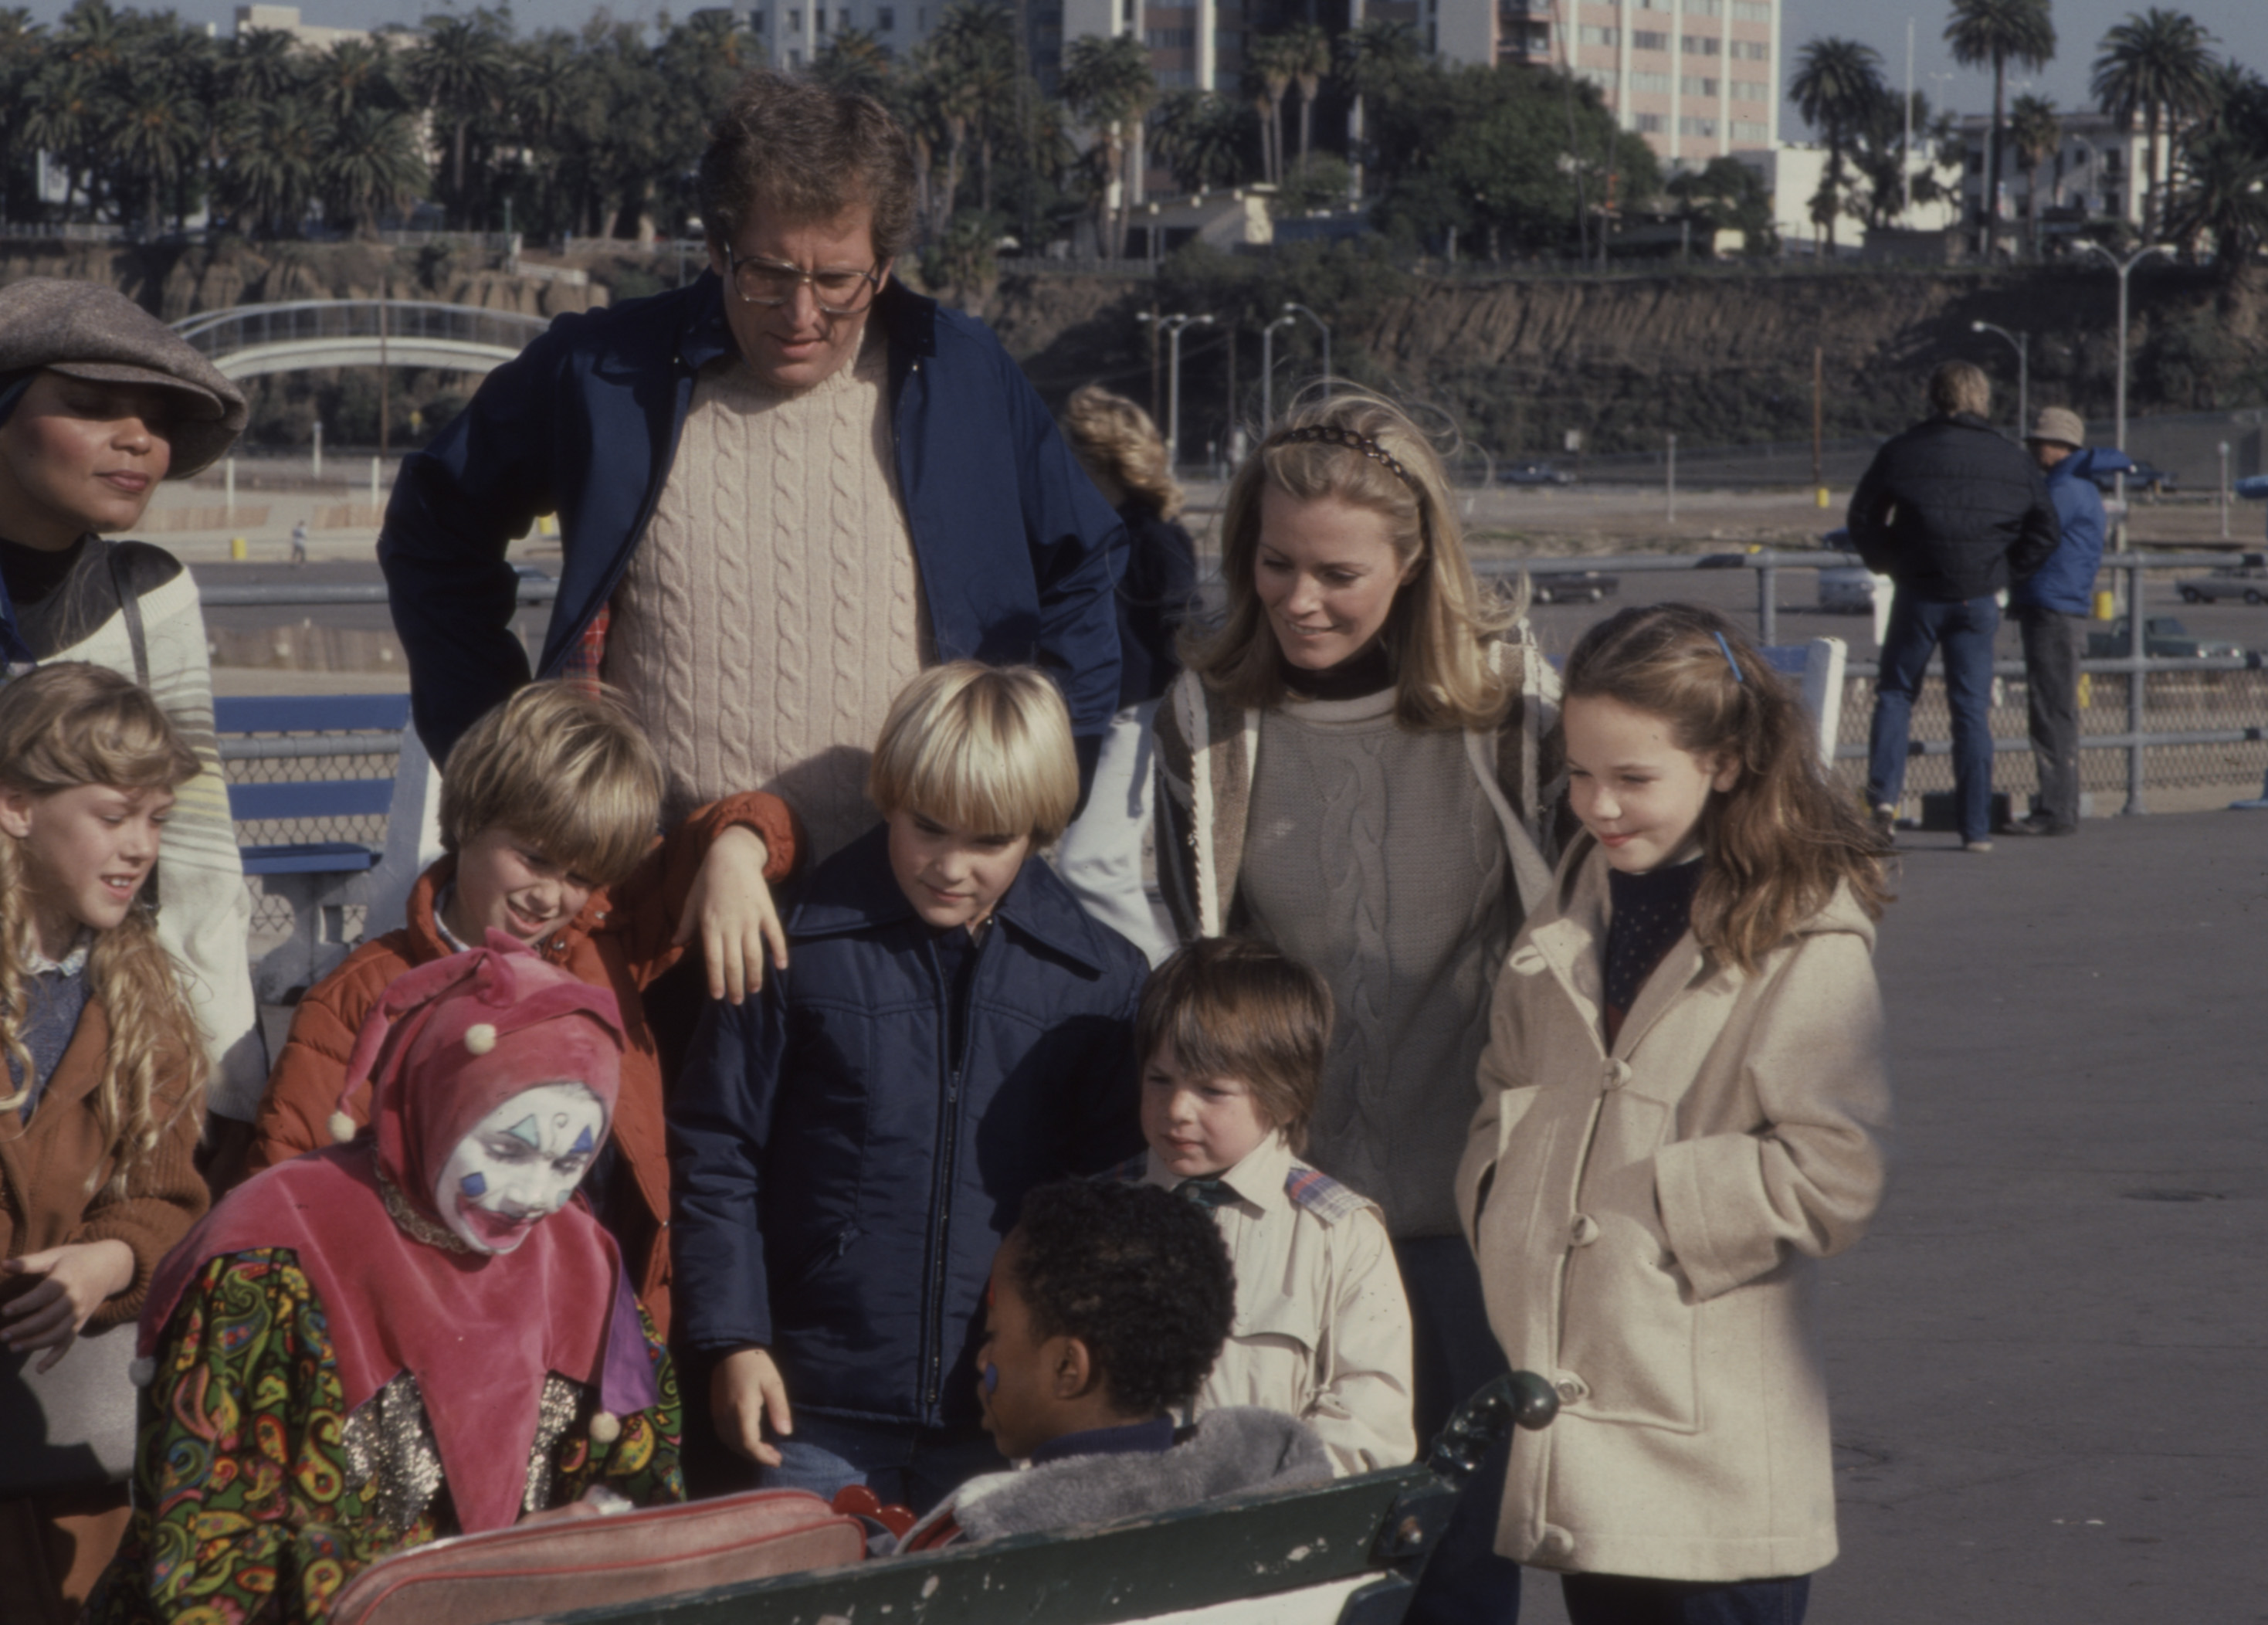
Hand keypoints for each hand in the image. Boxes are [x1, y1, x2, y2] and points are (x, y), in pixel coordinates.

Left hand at [1, 1240, 136, 1370]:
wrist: (110, 1266)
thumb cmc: (77, 1258)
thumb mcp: (55, 1255)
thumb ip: (29, 1262)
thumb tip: (3, 1264)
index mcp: (68, 1279)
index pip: (45, 1294)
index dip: (25, 1304)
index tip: (6, 1310)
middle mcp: (75, 1299)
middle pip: (50, 1318)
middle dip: (25, 1329)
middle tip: (3, 1335)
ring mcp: (79, 1314)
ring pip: (58, 1333)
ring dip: (36, 1343)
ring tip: (13, 1347)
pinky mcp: (80, 1323)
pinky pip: (68, 1343)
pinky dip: (56, 1357)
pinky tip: (40, 1369)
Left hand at [674, 827, 786, 1003]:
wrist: (731, 855)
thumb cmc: (708, 878)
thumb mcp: (691, 900)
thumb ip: (686, 924)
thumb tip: (676, 944)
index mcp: (710, 925)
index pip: (713, 960)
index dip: (717, 980)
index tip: (719, 996)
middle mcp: (730, 926)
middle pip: (734, 962)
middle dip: (735, 985)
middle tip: (736, 1001)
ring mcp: (750, 919)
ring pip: (754, 954)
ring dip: (755, 975)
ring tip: (753, 990)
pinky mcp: (766, 911)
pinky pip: (775, 935)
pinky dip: (780, 951)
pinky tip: (782, 966)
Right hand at [711, 1345, 793, 1465]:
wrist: (731, 1348)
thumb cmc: (756, 1364)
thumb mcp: (774, 1383)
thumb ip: (779, 1408)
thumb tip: (786, 1433)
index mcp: (743, 1409)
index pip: (749, 1444)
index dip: (762, 1456)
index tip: (777, 1460)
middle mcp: (726, 1415)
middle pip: (738, 1447)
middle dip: (756, 1456)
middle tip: (775, 1456)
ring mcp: (718, 1413)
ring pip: (729, 1442)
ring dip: (746, 1451)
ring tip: (765, 1450)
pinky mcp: (714, 1409)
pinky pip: (723, 1434)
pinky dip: (735, 1442)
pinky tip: (749, 1438)